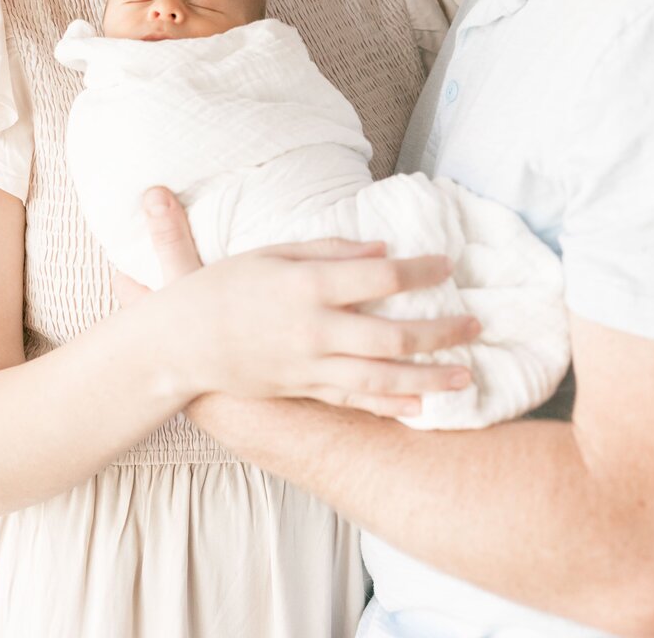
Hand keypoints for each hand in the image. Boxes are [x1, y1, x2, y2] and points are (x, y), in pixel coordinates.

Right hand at [115, 187, 479, 417]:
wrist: (178, 342)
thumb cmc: (222, 286)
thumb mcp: (270, 252)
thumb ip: (328, 248)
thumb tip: (381, 248)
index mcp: (306, 285)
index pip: (380, 278)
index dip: (420, 271)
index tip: (447, 264)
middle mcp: (313, 329)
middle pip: (392, 335)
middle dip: (440, 332)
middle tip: (475, 324)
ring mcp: (308, 367)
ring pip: (380, 377)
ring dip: (428, 377)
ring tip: (467, 376)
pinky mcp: (300, 391)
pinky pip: (353, 401)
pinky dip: (390, 405)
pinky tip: (422, 406)